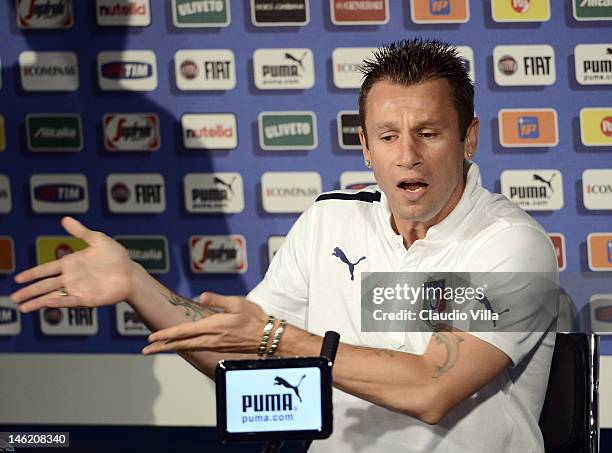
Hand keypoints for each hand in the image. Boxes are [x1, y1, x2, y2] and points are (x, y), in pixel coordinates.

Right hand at [10, 217, 134, 312]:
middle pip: (44, 285)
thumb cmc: (116, 257)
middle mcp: (71, 278)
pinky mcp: (87, 299)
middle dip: (29, 291)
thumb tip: (64, 219)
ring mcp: (78, 289)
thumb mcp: (98, 240)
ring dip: (37, 302)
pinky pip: (69, 301)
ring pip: (52, 296)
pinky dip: (58, 302)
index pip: (46, 269)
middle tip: (13, 297)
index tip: (18, 278)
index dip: (32, 274)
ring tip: (22, 308)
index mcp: (71, 263)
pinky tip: (47, 303)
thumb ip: (81, 232)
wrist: (131, 273)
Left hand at [142, 292, 268, 354]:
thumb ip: (217, 300)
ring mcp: (214, 345)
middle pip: (181, 344)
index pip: (184, 332)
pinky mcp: (219, 347)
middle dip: (162, 347)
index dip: (166, 335)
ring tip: (158, 348)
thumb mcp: (237, 303)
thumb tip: (199, 296)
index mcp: (213, 326)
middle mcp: (211, 339)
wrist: (267, 337)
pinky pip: (196, 348)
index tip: (151, 338)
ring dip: (171, 347)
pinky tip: (180, 345)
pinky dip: (184, 347)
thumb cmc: (254, 318)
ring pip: (188, 347)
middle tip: (146, 350)